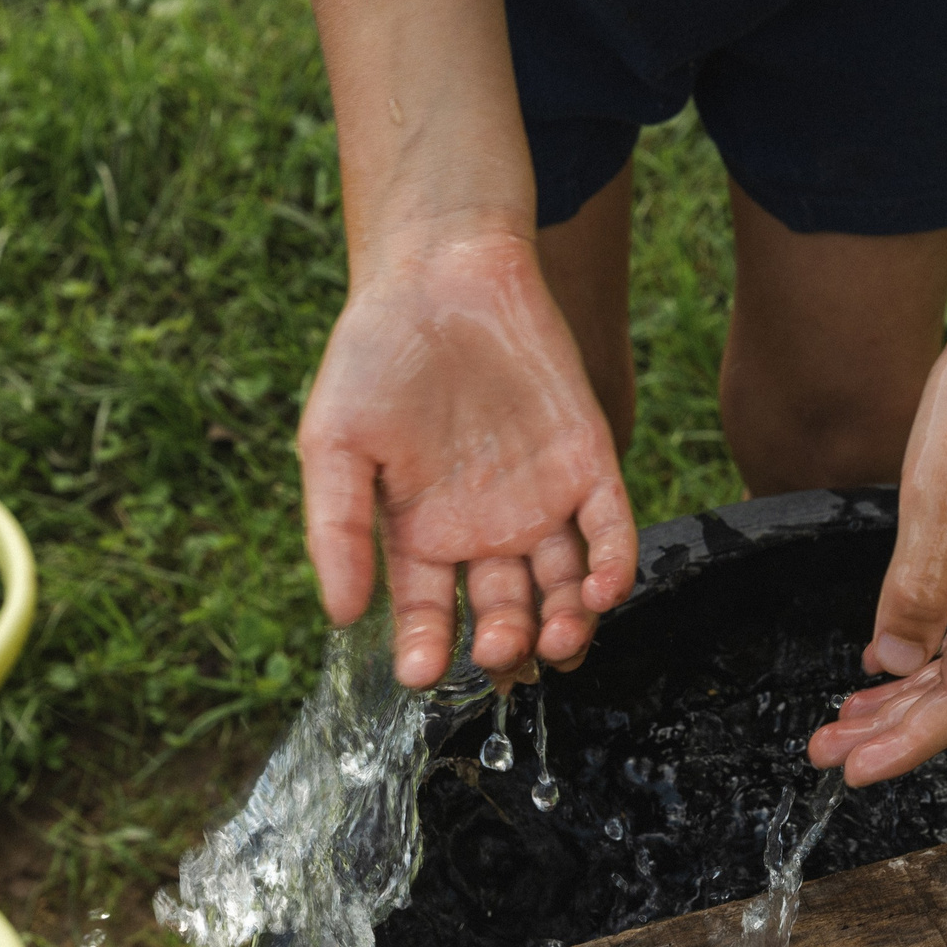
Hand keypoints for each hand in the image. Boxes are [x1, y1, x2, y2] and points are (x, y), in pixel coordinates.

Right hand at [298, 224, 637, 688]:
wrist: (441, 272)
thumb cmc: (375, 355)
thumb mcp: (335, 444)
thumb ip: (336, 529)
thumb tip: (338, 616)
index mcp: (422, 535)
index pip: (429, 616)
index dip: (426, 649)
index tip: (422, 674)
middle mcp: (486, 532)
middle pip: (506, 614)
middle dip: (505, 645)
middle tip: (499, 655)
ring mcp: (542, 501)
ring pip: (563, 589)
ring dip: (566, 626)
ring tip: (556, 643)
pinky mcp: (588, 465)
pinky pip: (608, 532)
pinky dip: (610, 568)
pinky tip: (600, 593)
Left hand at [806, 305, 946, 786]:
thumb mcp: (941, 496)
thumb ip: (919, 590)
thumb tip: (897, 664)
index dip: (905, 744)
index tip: (849, 773)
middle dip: (891, 728)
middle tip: (823, 751)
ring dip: (901, 694)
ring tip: (841, 720)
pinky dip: (920, 648)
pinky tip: (883, 660)